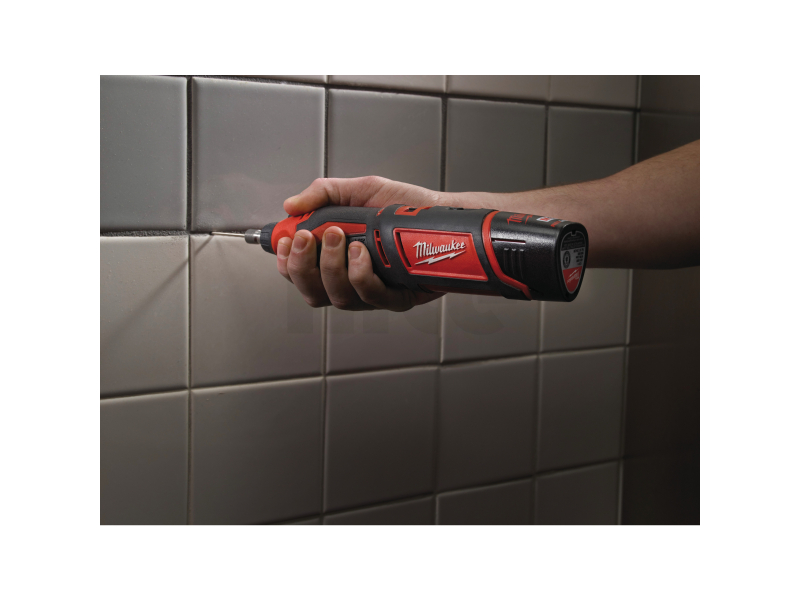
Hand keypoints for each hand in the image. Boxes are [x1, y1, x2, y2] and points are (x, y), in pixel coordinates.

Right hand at [276, 176, 451, 311]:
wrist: (440, 214)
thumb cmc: (404, 206)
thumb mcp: (360, 189)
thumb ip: (324, 193)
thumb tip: (291, 205)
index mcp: (336, 259)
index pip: (298, 273)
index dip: (285, 262)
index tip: (285, 240)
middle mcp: (350, 280)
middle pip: (312, 292)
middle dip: (302, 265)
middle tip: (308, 236)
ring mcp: (372, 292)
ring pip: (338, 297)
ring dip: (330, 266)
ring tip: (338, 236)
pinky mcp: (397, 298)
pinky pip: (370, 297)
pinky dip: (359, 275)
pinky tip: (360, 254)